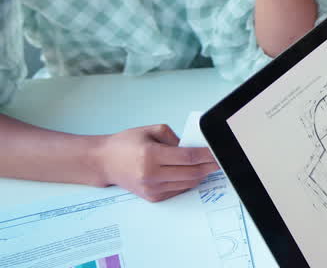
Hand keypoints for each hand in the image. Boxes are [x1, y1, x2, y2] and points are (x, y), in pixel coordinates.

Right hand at [96, 124, 217, 201]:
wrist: (105, 162)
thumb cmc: (126, 144)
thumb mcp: (152, 131)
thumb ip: (176, 138)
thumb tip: (196, 148)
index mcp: (150, 155)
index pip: (188, 157)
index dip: (207, 155)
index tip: (217, 152)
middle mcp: (151, 174)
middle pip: (191, 173)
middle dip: (209, 166)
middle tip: (218, 160)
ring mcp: (151, 188)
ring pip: (187, 183)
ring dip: (201, 175)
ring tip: (207, 165)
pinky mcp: (152, 197)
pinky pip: (178, 190)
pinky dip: (188, 181)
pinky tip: (191, 172)